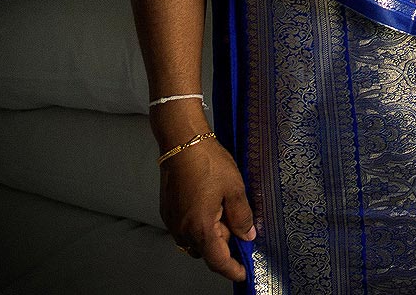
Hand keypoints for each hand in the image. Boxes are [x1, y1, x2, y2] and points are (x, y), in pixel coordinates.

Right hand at [160, 138, 256, 281]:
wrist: (182, 143)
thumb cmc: (208, 163)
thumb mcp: (235, 189)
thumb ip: (242, 217)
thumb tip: (248, 236)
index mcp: (200, 228)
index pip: (217, 260)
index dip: (232, 269)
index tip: (243, 273)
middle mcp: (182, 230)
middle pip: (206, 250)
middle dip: (224, 242)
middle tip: (237, 219)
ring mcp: (172, 221)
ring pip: (195, 239)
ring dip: (211, 232)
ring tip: (223, 206)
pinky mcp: (168, 211)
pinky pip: (186, 227)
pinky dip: (200, 223)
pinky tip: (210, 202)